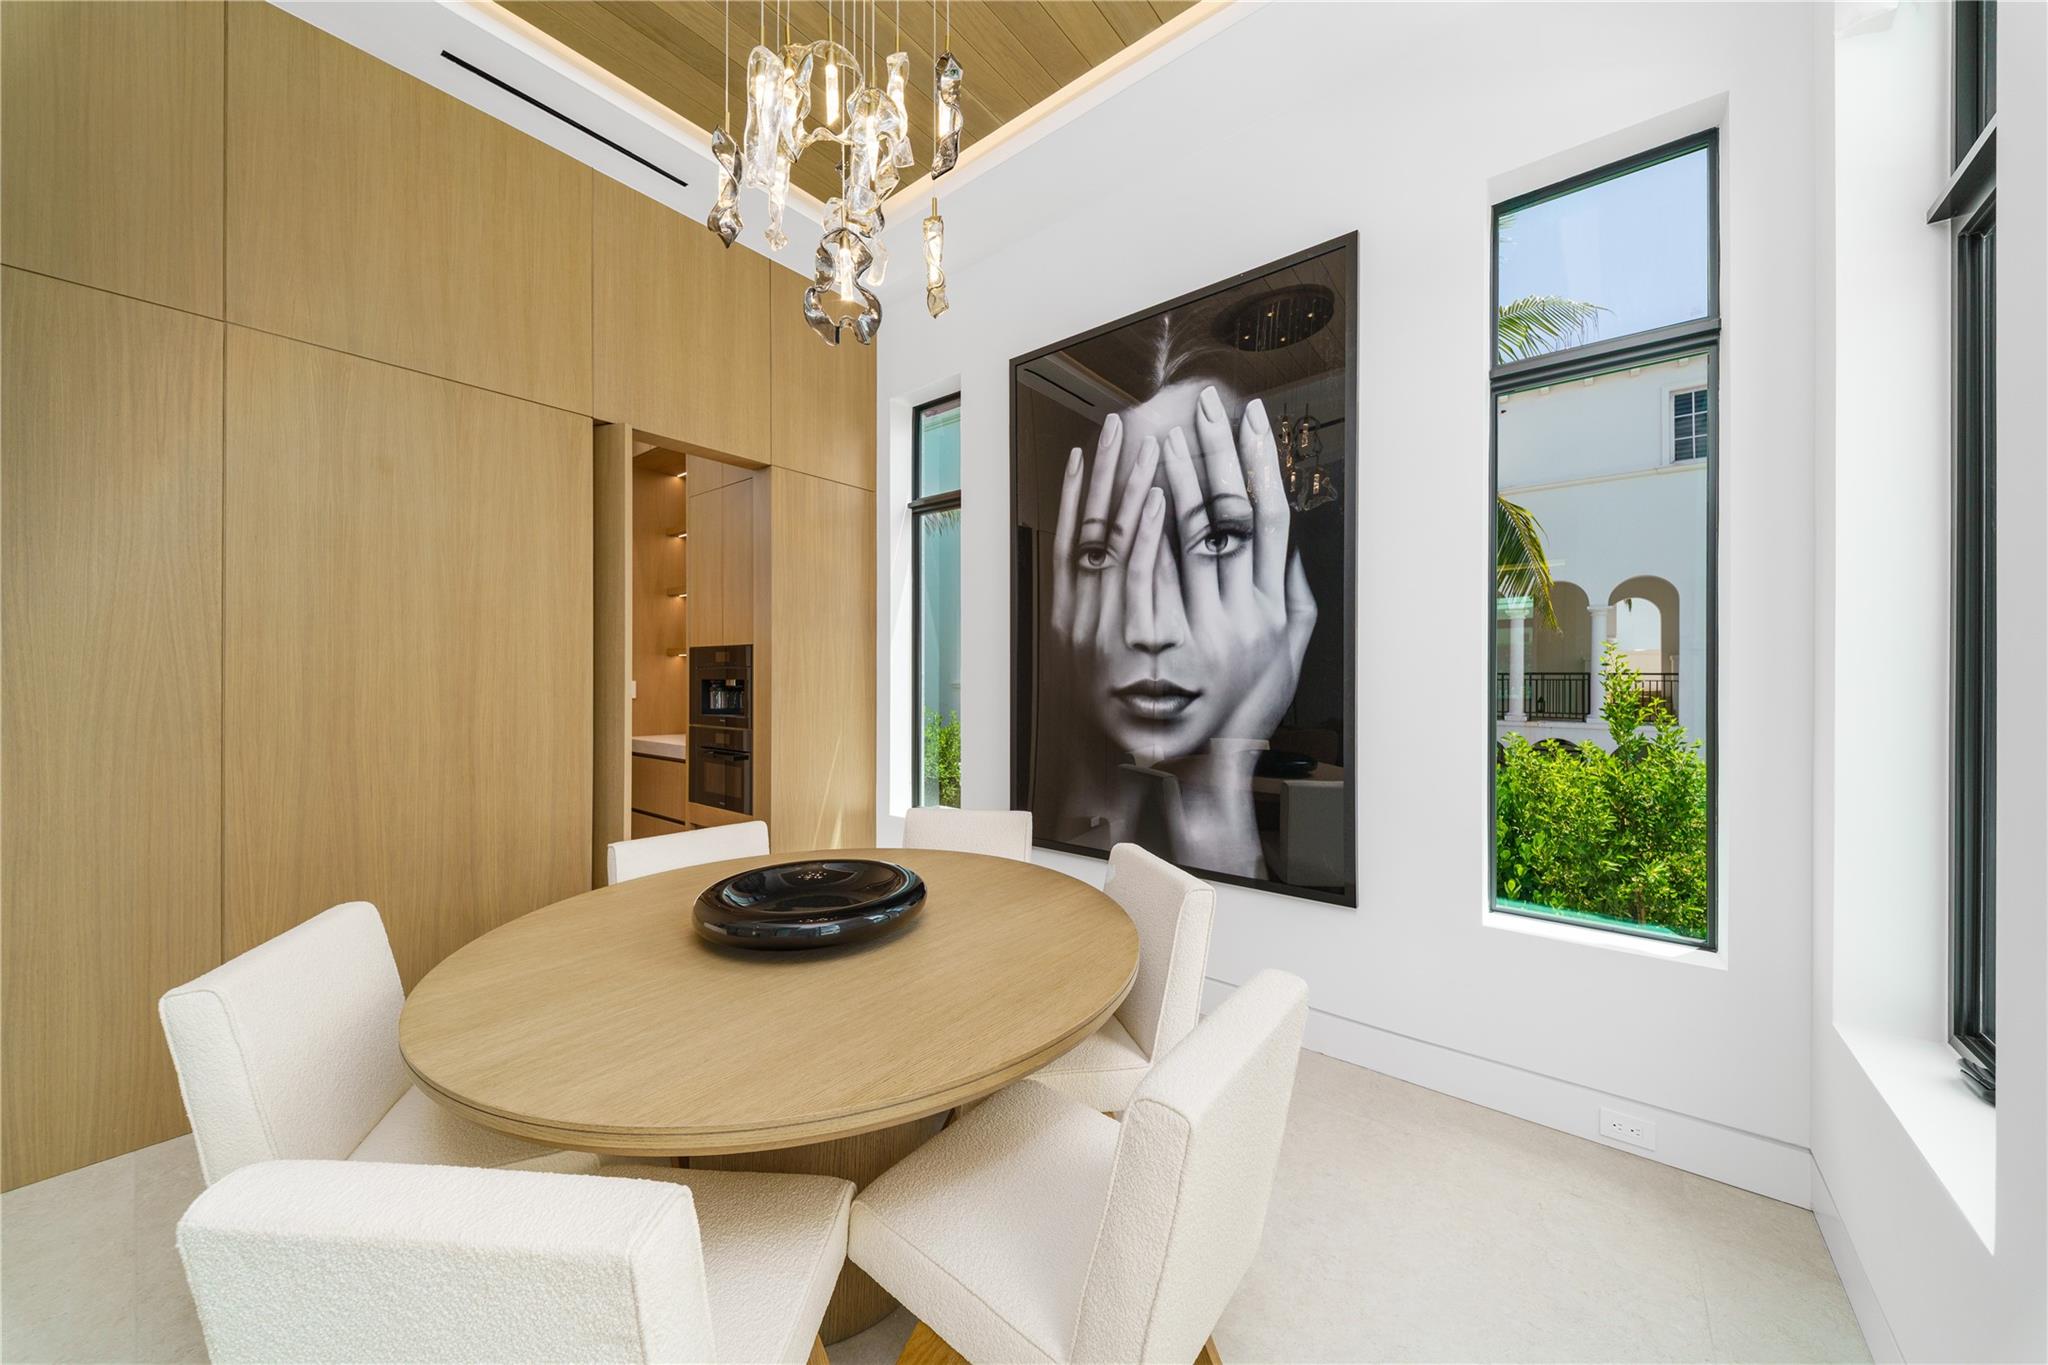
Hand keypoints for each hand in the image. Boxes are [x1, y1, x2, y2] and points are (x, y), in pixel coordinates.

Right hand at [1048, 411, 1162, 698]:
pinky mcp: (1133, 639)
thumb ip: (1099, 616)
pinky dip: (1142, 531)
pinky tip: (1156, 495)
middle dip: (1104, 473)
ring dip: (1126, 487)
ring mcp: (1103, 623)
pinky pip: (1136, 573)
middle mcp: (1079, 614)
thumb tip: (1101, 574)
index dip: (1080, 492)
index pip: (1073, 538)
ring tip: (1142, 441)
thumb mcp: (1096, 662)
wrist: (1117, 770)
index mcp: (1072, 615)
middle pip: (1088, 527)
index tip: (1089, 452)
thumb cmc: (1117, 720)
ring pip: (1111, 540)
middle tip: (1117, 423)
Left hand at [1157, 387, 1316, 746]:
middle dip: (1211, 453)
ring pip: (1178, 534)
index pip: (1268, 518)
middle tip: (1200, 406)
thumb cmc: (1242, 705)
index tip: (1252, 418)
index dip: (1260, 464)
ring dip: (1169, 477)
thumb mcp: (1287, 653)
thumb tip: (1290, 541)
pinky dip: (1134, 522)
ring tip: (1161, 430)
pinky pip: (1137, 568)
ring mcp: (1190, 629)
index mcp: (1270, 609)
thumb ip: (1294, 595)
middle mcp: (1236, 616)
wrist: (1193, 764)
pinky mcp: (1145, 643)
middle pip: (1223, 516)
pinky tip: (1126, 486)